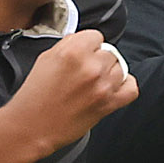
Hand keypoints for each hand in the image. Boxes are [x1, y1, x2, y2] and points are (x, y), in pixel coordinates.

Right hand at [12, 29, 137, 145]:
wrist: (32, 126)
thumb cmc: (35, 96)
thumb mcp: (46, 58)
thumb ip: (68, 45)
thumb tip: (83, 40)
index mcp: (73, 51)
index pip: (96, 36)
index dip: (88, 46)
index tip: (82, 55)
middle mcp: (90, 67)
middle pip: (109, 52)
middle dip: (97, 60)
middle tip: (83, 73)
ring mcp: (102, 86)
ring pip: (120, 68)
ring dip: (109, 73)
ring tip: (94, 82)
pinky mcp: (108, 104)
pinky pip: (131, 88)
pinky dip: (125, 86)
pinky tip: (113, 88)